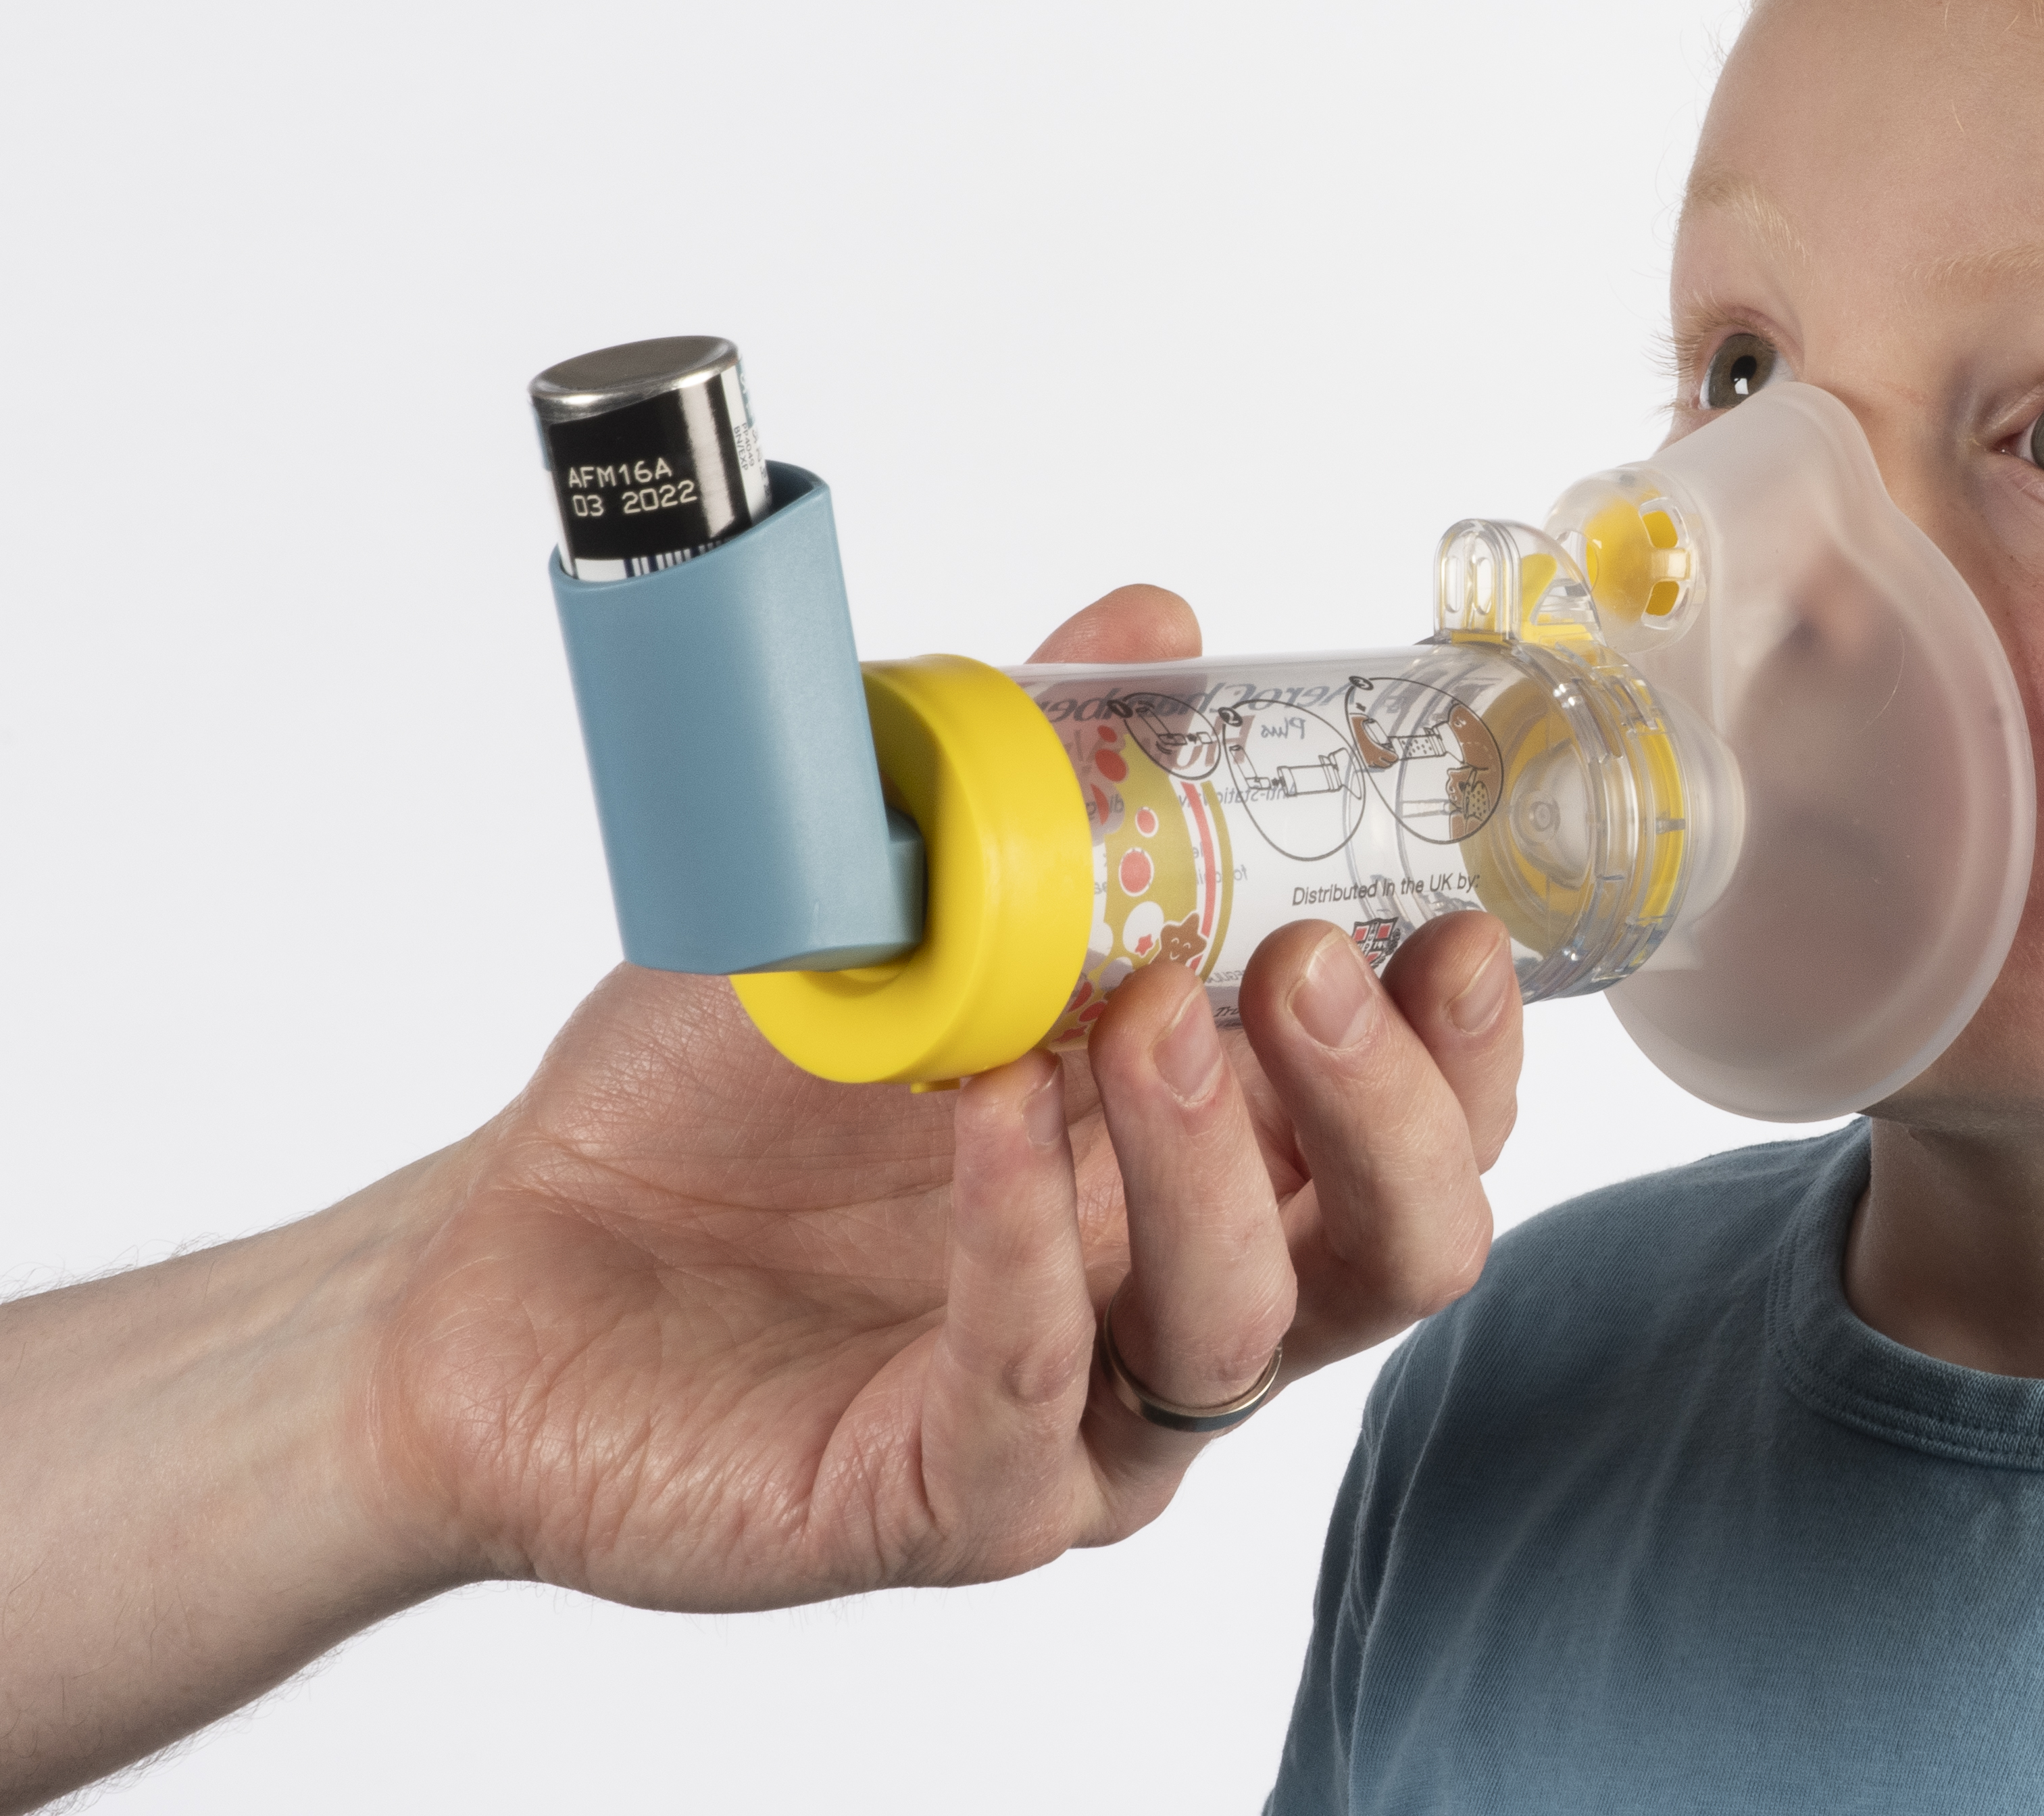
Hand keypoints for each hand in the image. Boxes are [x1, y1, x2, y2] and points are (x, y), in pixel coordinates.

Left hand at [364, 582, 1521, 1607]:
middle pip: (1398, 1254)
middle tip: (1313, 965)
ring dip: (1211, 1164)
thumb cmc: (715, 1101)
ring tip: (1133, 1018)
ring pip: (1242, 1334)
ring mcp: (1079, 1419)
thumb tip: (1154, 621)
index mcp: (1210, 1166)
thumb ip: (1035, 779)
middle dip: (1389, 1109)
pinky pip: (1033, 1404)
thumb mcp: (888, 901)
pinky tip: (994, 1126)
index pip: (1422, 1137)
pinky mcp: (943, 1503)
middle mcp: (1177, 1297)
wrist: (493, 1260)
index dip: (1469, 1048)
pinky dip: (1027, 1259)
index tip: (1445, 922)